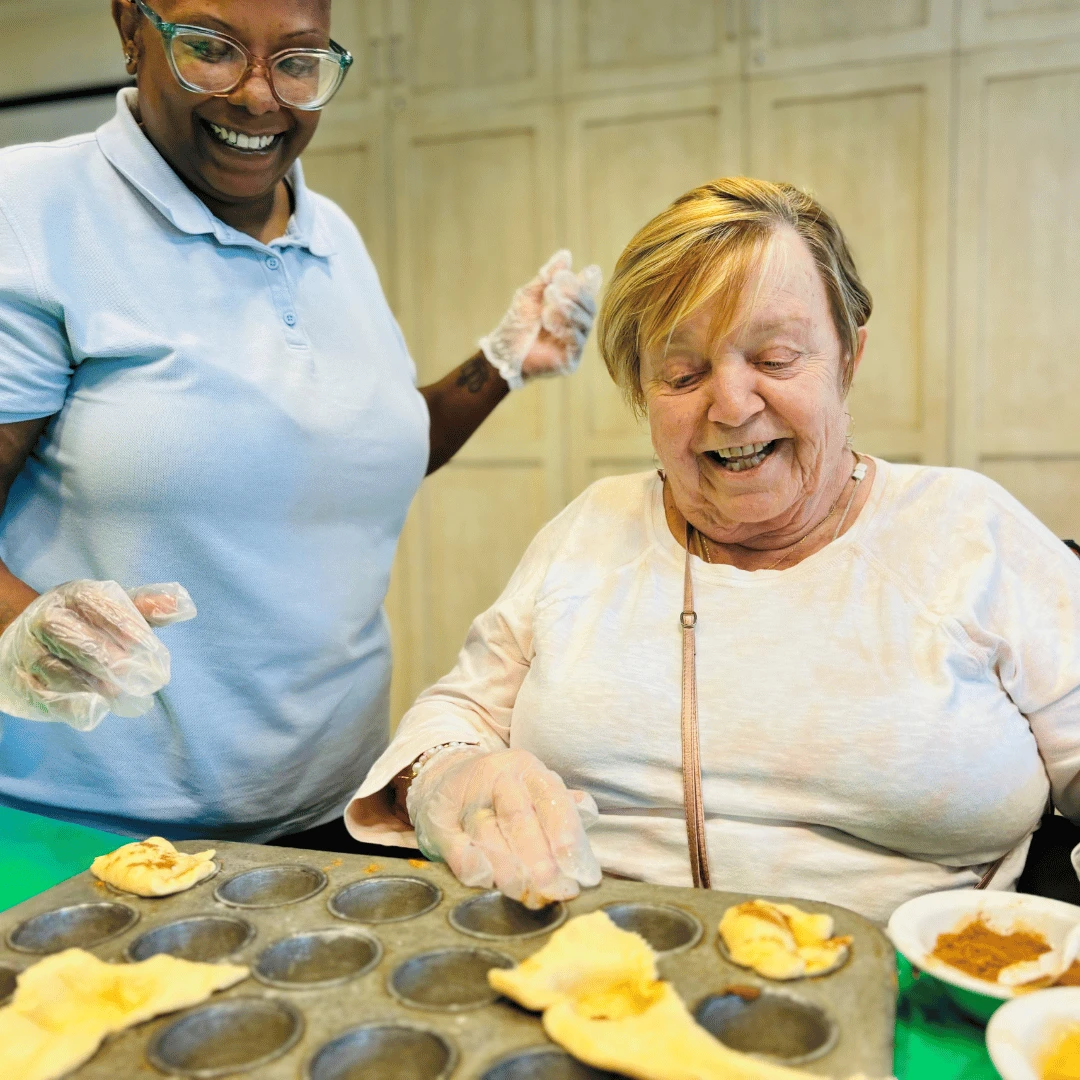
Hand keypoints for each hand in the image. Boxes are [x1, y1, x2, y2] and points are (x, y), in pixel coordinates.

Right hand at [0, 580, 195, 730]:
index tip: (156, 653)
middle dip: (119, 663)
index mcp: (74, 596)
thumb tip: (186, 605)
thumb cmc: (84, 624)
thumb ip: (148, 607)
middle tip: (150, 680)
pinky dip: (76, 707)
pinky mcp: (23, 686)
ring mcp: (30, 654)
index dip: (131, 630)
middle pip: (83, 643)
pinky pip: (49, 700)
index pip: (102, 608)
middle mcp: (48, 621)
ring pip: (65, 674)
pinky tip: (100, 709)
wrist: (24, 641)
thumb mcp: (113, 607)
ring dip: (101, 687)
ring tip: (130, 696)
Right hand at [407, 746, 601, 908]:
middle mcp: (497, 778)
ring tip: (526, 892)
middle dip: (537, 857)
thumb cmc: (506, 793)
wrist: (447, 777)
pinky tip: (489, 882)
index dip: (565, 832)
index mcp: (527, 769)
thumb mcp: (536, 789)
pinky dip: (475, 867)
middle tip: (552, 887)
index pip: (550, 797)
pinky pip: (458, 848)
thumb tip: (588, 813)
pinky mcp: (442, 822)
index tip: (579, 867)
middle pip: (518, 817)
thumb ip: (561, 806)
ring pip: (488, 834)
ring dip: (508, 868)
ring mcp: (466, 799)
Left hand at [479, 251, 601, 389]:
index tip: (590, 271)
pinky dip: (566, 329)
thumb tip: (565, 254)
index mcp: (570, 311)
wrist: (504, 353)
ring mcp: (575, 344)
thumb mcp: (530, 295)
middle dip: (577, 294)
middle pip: (590, 307)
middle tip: (556, 285)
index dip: (590, 283)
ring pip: (585, 322)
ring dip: (569, 309)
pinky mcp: (571, 360)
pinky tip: (550, 322)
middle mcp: (576, 327)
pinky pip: (577, 341)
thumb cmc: (516, 325)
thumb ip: (548, 276)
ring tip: (549, 302)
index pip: (586, 295)